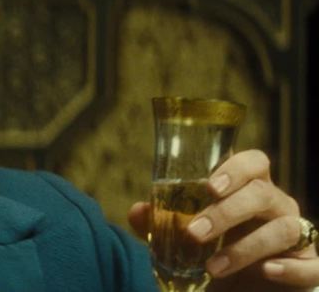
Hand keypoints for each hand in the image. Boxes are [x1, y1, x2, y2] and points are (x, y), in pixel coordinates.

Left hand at [129, 150, 318, 290]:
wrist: (247, 288)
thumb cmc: (220, 251)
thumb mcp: (189, 238)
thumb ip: (162, 223)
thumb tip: (138, 211)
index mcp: (249, 189)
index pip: (254, 162)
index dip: (235, 167)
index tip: (208, 185)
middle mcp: (277, 206)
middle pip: (262, 193)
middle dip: (226, 212)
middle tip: (194, 232)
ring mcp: (297, 235)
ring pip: (284, 228)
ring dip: (246, 247)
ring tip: (213, 266)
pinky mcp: (309, 267)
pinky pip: (312, 265)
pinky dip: (290, 268)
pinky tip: (266, 271)